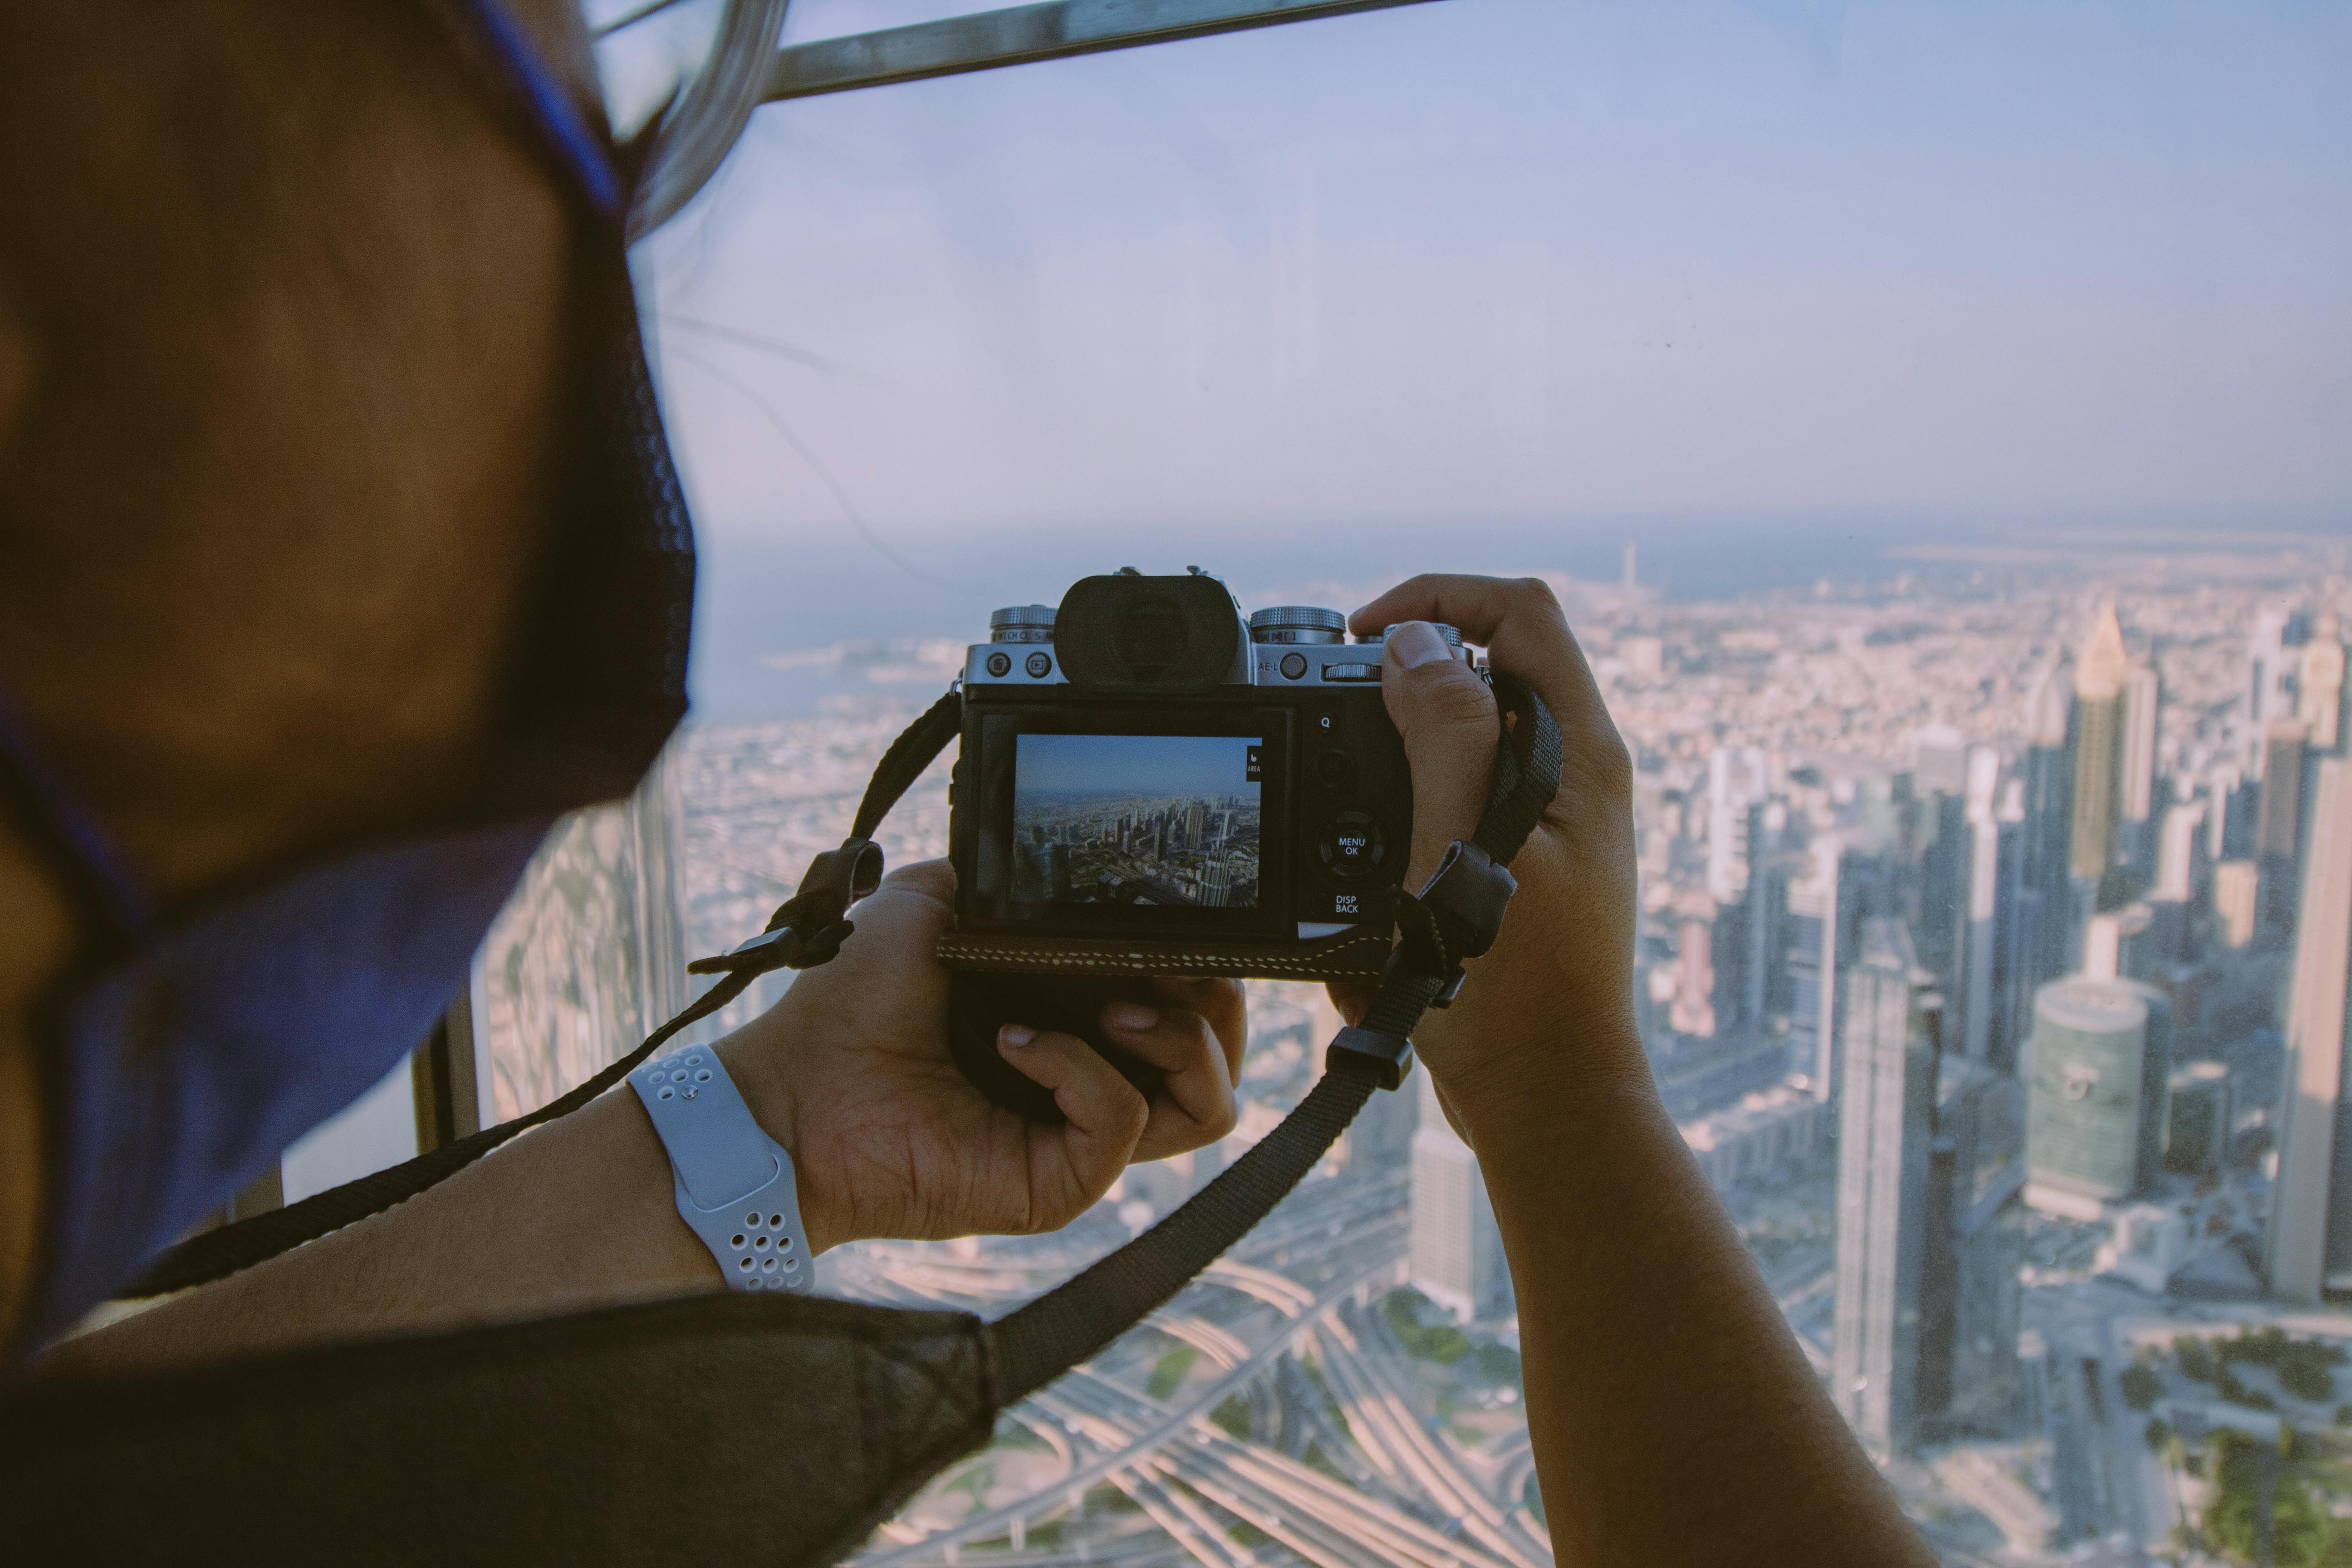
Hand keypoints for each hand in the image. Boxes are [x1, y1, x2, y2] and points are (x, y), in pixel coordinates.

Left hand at [720, 861, 1244, 1252]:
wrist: (793, 1089)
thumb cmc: (854, 1003)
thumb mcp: (933, 906)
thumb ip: (1003, 878)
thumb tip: (1062, 856)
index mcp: (1078, 1021)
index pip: (1190, 1002)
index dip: (1205, 963)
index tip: (1182, 925)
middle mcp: (1092, 1083)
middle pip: (1222, 1056)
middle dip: (1216, 999)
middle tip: (1164, 966)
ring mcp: (1082, 1139)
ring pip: (1207, 1104)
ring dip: (1178, 1038)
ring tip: (1114, 1005)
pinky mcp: (1061, 1182)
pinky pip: (1123, 1121)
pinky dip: (1080, 1066)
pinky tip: (1015, 1040)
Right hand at [1335, 577, 1643, 1127]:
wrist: (1547, 1094)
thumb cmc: (1521, 988)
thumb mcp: (1468, 847)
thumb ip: (1448, 735)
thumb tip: (1415, 645)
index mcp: (1580, 752)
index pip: (1520, 612)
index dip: (1437, 598)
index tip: (1362, 634)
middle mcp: (1574, 773)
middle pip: (1491, 662)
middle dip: (1409, 672)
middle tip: (1342, 705)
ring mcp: (1552, 818)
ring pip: (1466, 735)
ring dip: (1399, 750)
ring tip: (1350, 794)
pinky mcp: (1522, 862)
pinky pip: (1454, 803)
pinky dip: (1403, 817)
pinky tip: (1373, 872)